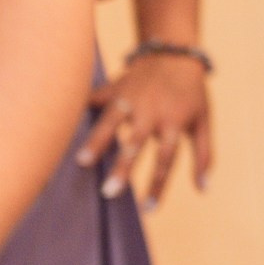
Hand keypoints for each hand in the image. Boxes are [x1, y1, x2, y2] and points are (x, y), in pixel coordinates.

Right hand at [81, 52, 213, 208]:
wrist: (176, 54)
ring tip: (81, 161)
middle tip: (110, 192)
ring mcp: (131, 97)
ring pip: (111, 120)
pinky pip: (95, 98)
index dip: (158, 184)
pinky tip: (61, 124)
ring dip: (97, 141)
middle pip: (136, 142)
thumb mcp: (203, 121)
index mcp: (173, 121)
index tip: (149, 210)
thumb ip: (203, 154)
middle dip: (122, 167)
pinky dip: (80, 109)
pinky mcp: (115, 86)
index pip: (166, 158)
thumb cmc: (191, 93)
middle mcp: (151, 111)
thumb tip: (203, 190)